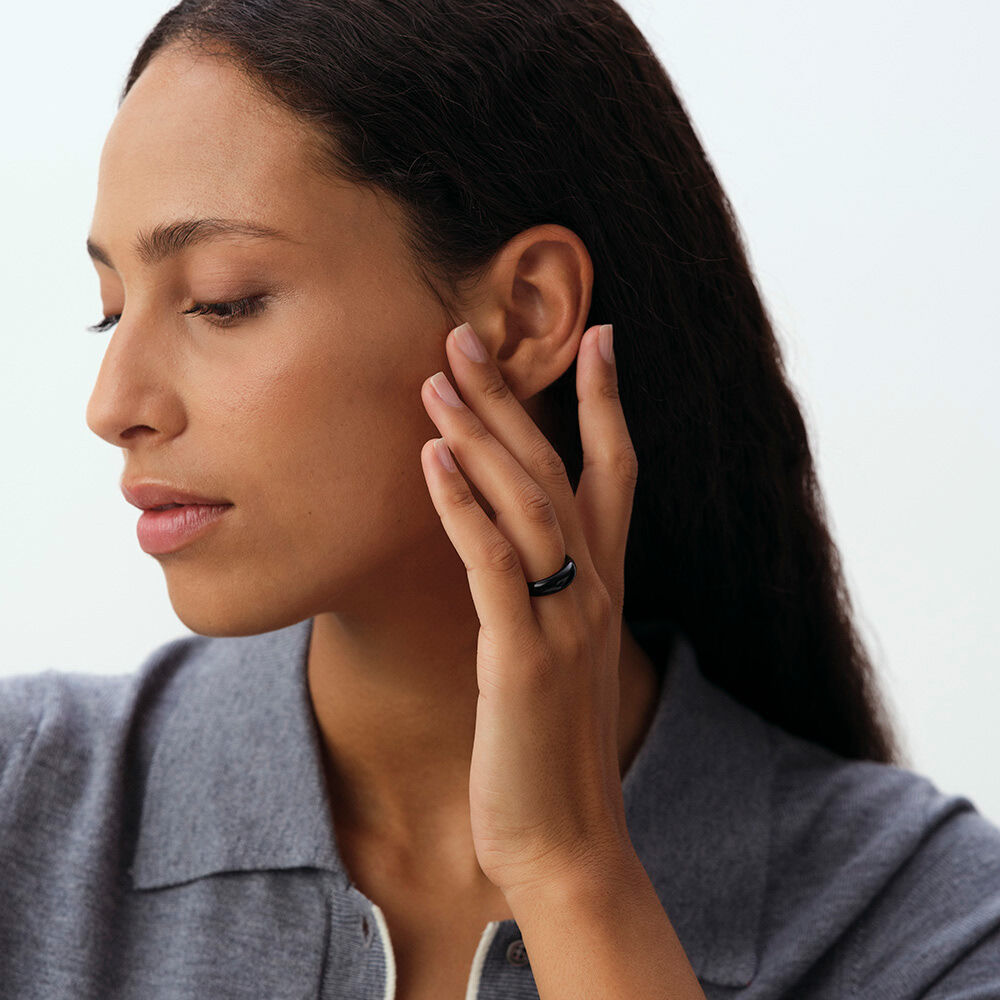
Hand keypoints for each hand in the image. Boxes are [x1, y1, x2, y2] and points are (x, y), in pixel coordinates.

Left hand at [418, 320, 639, 898]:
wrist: (568, 840)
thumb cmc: (552, 746)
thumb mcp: (557, 655)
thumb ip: (543, 594)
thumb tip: (506, 547)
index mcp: (605, 584)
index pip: (617, 472)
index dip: (609, 400)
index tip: (598, 334)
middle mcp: (595, 589)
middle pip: (557, 469)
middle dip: (515, 397)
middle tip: (469, 333)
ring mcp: (564, 622)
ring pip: (527, 503)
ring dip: (482, 435)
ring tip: (438, 375)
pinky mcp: (523, 658)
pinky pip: (493, 565)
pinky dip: (464, 507)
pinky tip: (433, 459)